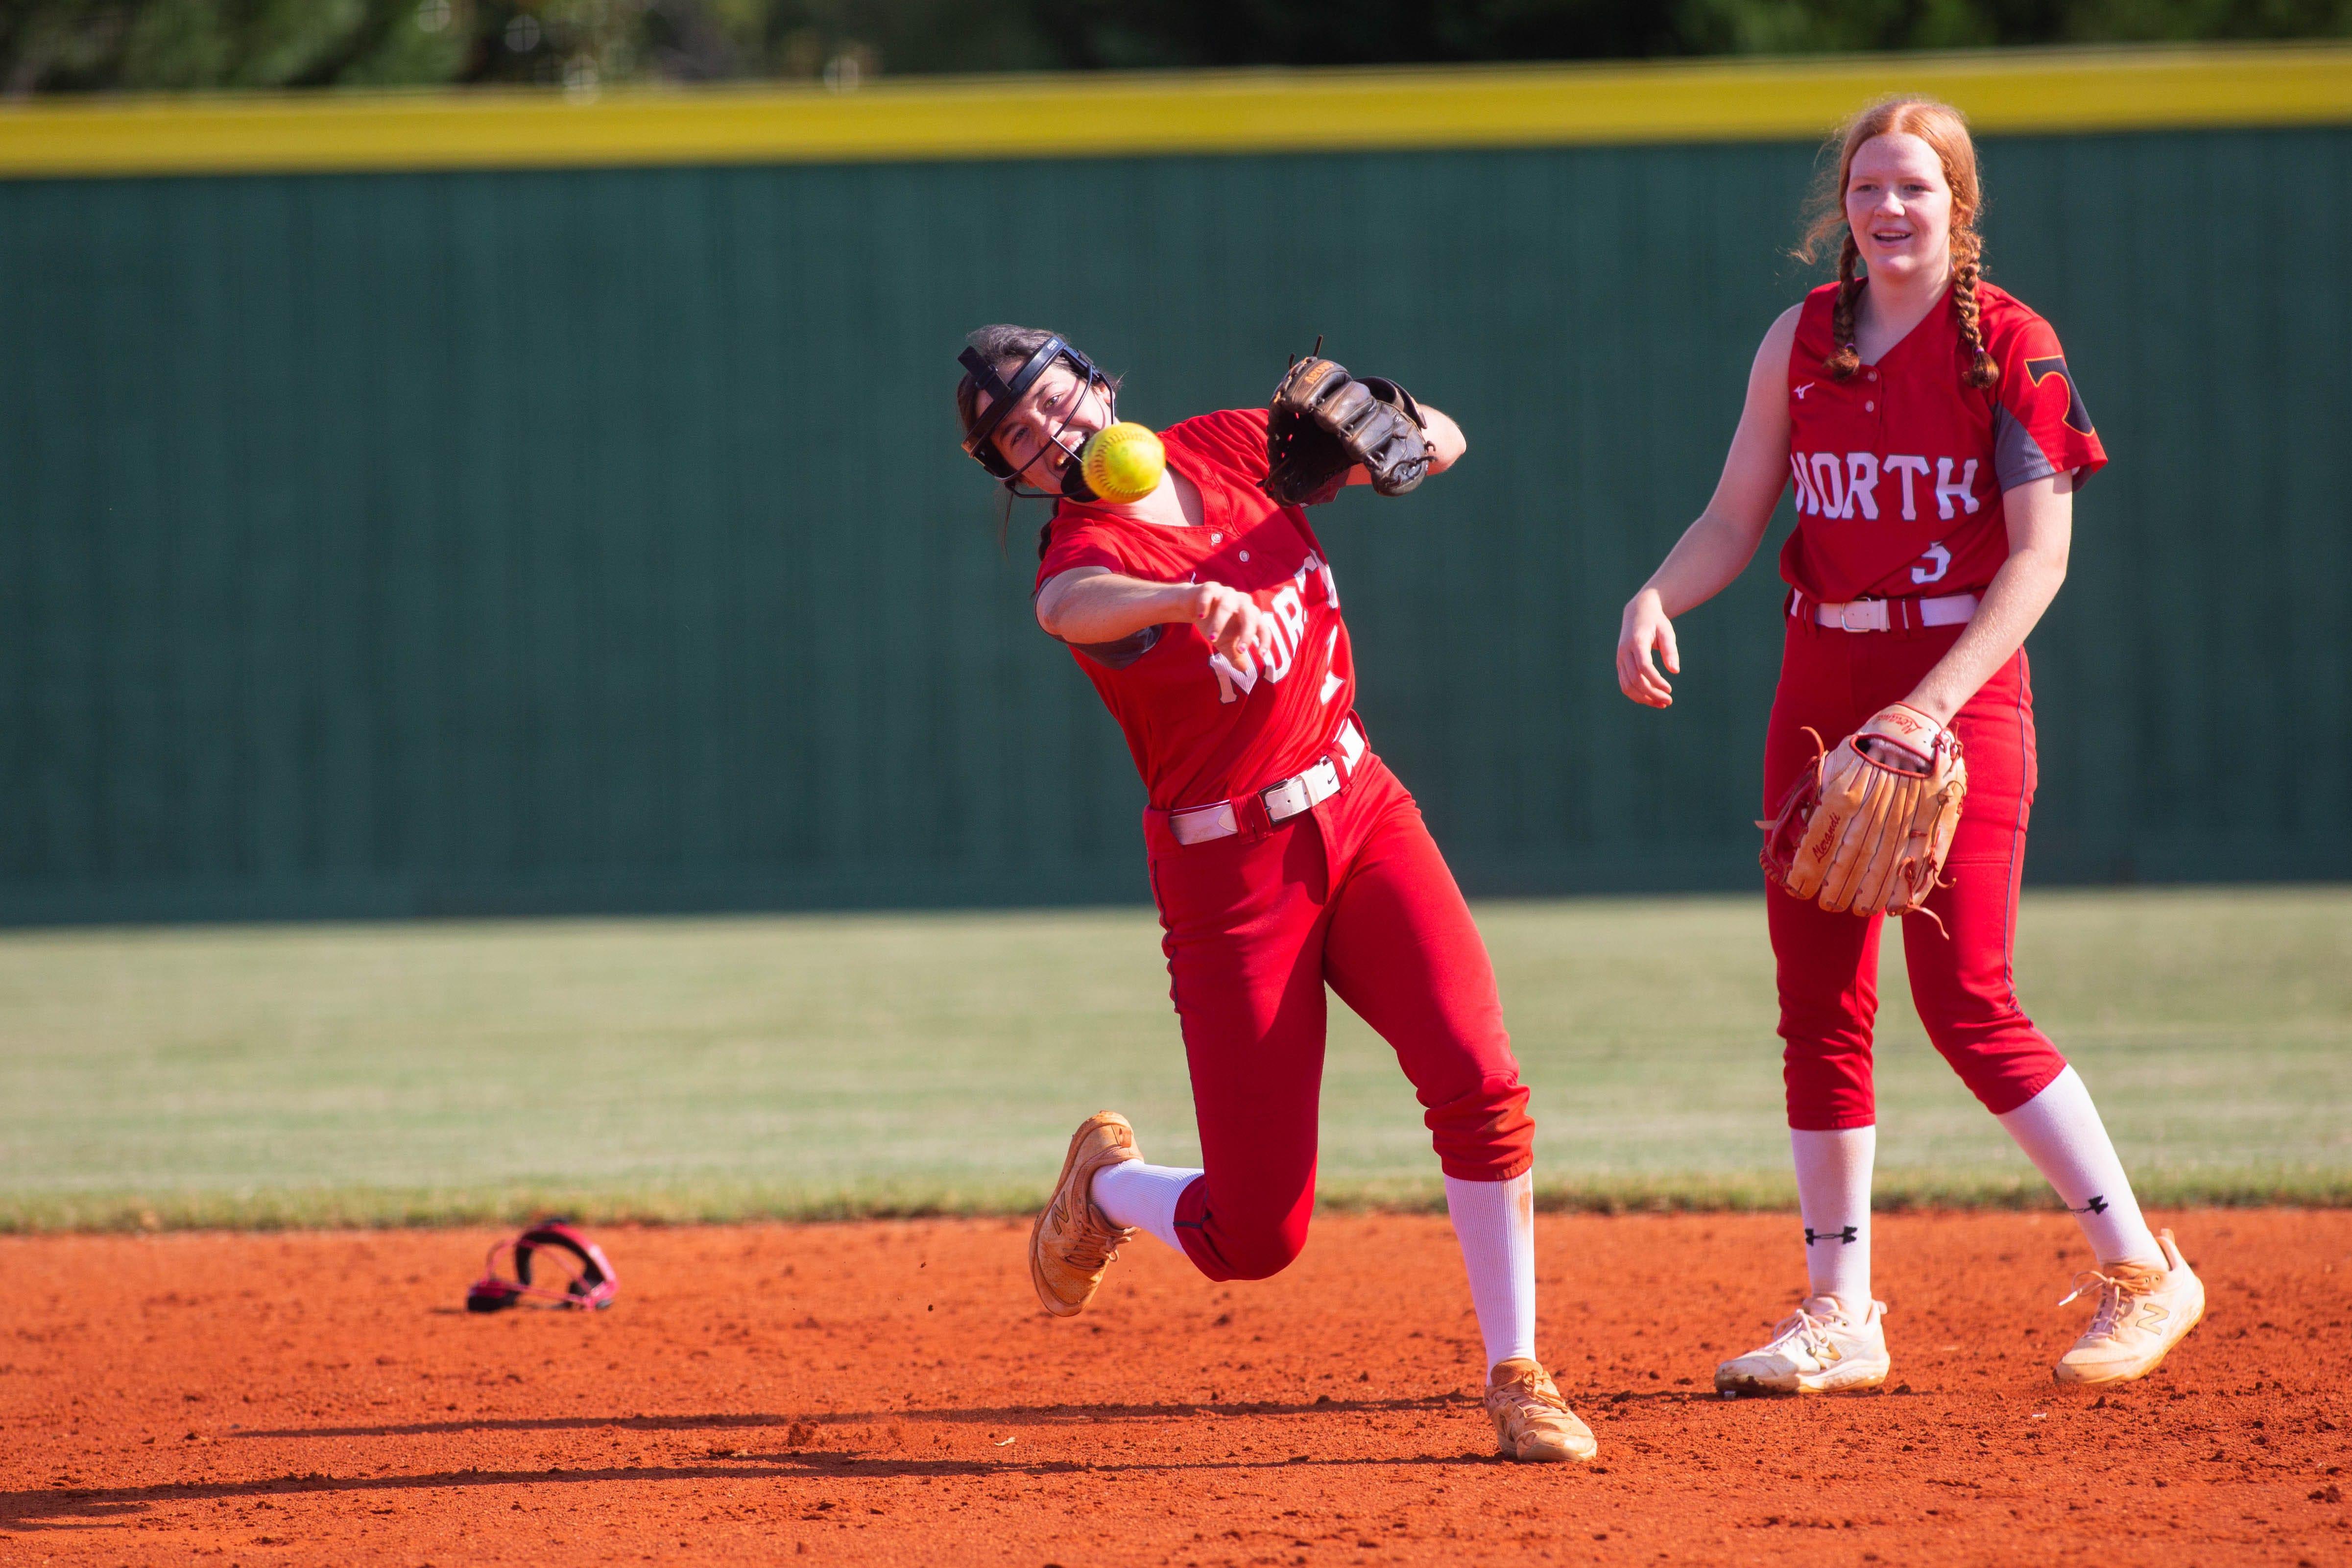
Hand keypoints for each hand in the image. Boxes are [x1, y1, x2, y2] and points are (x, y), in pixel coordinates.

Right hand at [1191, 583, 1276, 675]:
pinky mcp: (1210, 587)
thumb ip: (1235, 655)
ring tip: (1212, 639)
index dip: (1264, 640)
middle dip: (1246, 633)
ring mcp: (1227, 592)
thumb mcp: (1225, 643)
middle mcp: (1242, 602)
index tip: (1261, 655)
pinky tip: (1201, 616)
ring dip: (1220, 623)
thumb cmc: (1215, 625)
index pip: (1262, 627)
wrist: (1194, 607)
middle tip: (1239, 651)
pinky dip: (1205, 604)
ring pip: (1227, 606)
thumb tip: (1244, 670)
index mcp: (1251, 615)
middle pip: (1250, 615)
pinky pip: (1209, 592)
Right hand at [1617, 588, 1679, 707]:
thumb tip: (1675, 671)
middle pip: (1635, 679)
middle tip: (1668, 701)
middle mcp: (1624, 652)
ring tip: (1661, 703)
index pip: (1643, 666)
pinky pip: (1625, 685)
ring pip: (1627, 686)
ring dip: (1644, 698)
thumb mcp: (1667, 632)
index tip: (1669, 689)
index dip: (1656, 680)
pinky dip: (1636, 695)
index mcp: (1636, 642)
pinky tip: (1651, 699)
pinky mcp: (1620, 665)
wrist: (1637, 614)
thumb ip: (1670, 651)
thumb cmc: (1656, 623)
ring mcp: (1620, 659)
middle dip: (1652, 694)